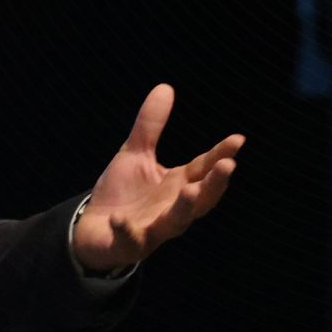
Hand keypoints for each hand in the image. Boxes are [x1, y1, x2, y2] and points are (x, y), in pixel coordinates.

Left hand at [72, 84, 243, 271]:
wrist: (93, 230)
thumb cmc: (123, 193)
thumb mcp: (135, 155)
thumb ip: (150, 126)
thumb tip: (165, 87)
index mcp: (178, 185)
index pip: (204, 168)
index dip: (221, 154)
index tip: (239, 139)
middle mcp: (172, 208)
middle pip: (201, 198)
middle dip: (215, 183)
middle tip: (228, 165)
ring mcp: (153, 229)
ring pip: (176, 222)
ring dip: (184, 208)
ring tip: (190, 190)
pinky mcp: (128, 244)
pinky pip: (130, 240)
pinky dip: (126, 231)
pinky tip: (119, 220)